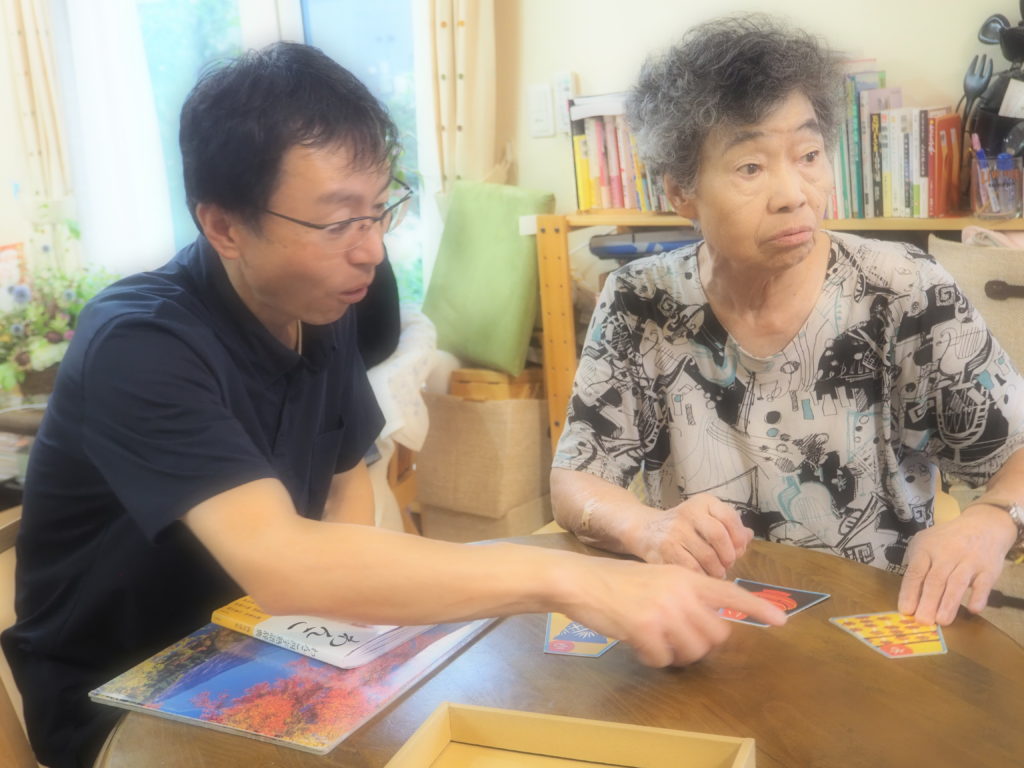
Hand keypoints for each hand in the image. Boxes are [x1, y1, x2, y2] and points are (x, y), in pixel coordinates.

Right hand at [563, 557, 785, 666]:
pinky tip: (637, 643)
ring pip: (692, 651)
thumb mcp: (658, 576)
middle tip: (677, 639)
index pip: (729, 593)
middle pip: (715, 635)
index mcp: (686, 577)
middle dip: (700, 644)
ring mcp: (664, 611)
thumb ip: (685, 593)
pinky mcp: (646, 630)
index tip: (781, 621)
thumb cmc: (618, 580)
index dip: (756, 608)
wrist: (584, 582)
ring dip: (675, 653)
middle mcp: (680, 592)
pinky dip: (651, 658)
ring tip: (655, 640)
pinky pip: (663, 660)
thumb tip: (708, 621)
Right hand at [635, 493, 753, 576]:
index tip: (739, 549)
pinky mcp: (666, 548)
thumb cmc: (682, 527)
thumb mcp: (705, 518)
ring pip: (707, 555)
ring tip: (716, 572)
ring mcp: (676, 530)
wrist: (646, 529)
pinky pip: (692, 567)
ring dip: (716, 569)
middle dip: (728, 555)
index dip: (738, 537)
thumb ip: (727, 526)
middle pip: (718, 535)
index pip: (729, 517)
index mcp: (703, 502)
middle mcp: (689, 512)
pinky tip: (702, 576)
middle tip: (728, 564)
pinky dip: (702, 575)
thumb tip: (748, 536)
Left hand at [897, 505, 1017, 625]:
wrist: (982, 525)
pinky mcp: (988, 568)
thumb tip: (908, 597)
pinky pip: (983, 584)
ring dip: (949, 603)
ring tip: (941, 621)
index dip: (910, 592)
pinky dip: (978, 596)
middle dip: (928, 602)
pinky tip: (972, 609)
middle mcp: (947, 554)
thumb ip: (917, 566)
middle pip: (935, 580)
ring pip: (957, 583)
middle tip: (923, 622)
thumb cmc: (946, 541)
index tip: (906, 611)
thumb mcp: (926, 544)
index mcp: (926, 548)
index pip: (916, 572)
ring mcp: (969, 560)